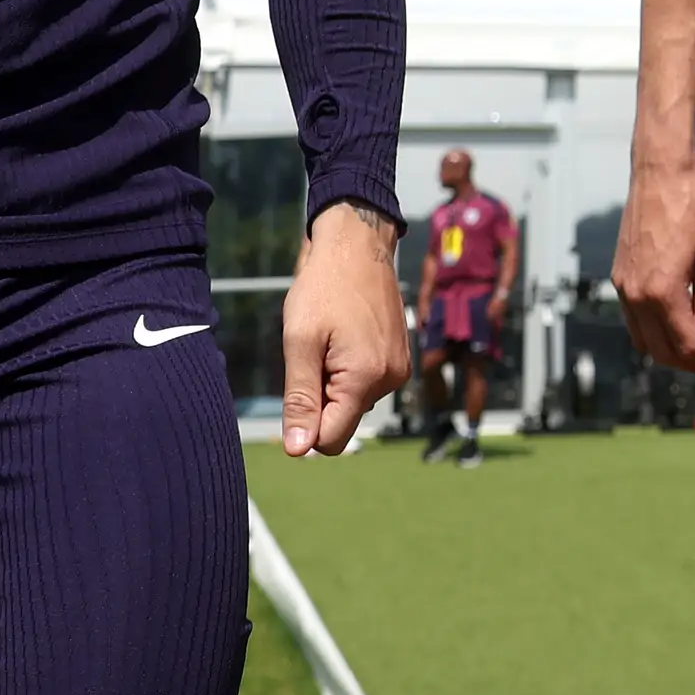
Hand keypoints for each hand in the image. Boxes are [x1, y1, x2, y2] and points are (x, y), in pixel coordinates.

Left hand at [281, 202, 409, 456]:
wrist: (358, 245)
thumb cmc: (323, 287)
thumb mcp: (300, 342)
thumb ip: (300, 398)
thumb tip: (298, 450)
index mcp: (365, 379)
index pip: (331, 440)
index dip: (305, 425)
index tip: (295, 387)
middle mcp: (390, 380)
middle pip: (342, 423)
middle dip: (320, 399)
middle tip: (312, 355)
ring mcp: (398, 370)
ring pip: (352, 404)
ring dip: (333, 383)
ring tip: (328, 341)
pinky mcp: (399, 359)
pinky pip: (366, 385)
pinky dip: (348, 372)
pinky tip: (343, 338)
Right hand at [613, 162, 694, 375]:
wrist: (659, 177)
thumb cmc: (692, 211)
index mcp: (662, 293)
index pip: (687, 346)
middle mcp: (636, 297)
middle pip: (662, 351)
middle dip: (691, 363)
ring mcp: (623, 289)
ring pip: (644, 341)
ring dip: (670, 351)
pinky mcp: (618, 279)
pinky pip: (634, 321)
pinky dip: (654, 333)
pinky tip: (676, 324)